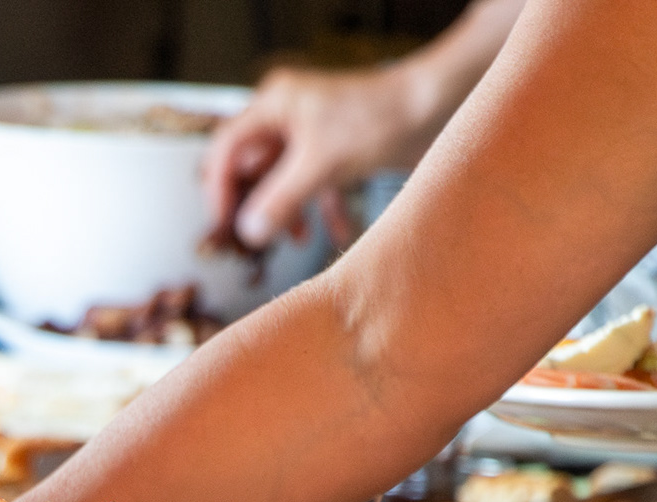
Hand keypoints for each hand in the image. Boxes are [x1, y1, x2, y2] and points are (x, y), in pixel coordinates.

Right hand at [203, 64, 425, 249]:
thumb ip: (281, 201)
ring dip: (288, 211)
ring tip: (296, 240)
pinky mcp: (335, 150)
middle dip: (255, 205)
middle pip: (252, 167)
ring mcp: (311, 133)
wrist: (438, 107)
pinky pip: (314, 185)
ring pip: (283, 180)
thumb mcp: (322, 165)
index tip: (224, 226)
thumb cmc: (380, 119)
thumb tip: (248, 233)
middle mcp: (287, 116)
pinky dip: (322, 209)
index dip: (219, 190)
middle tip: (255, 240)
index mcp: (274, 106)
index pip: (226, 149)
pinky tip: (335, 234)